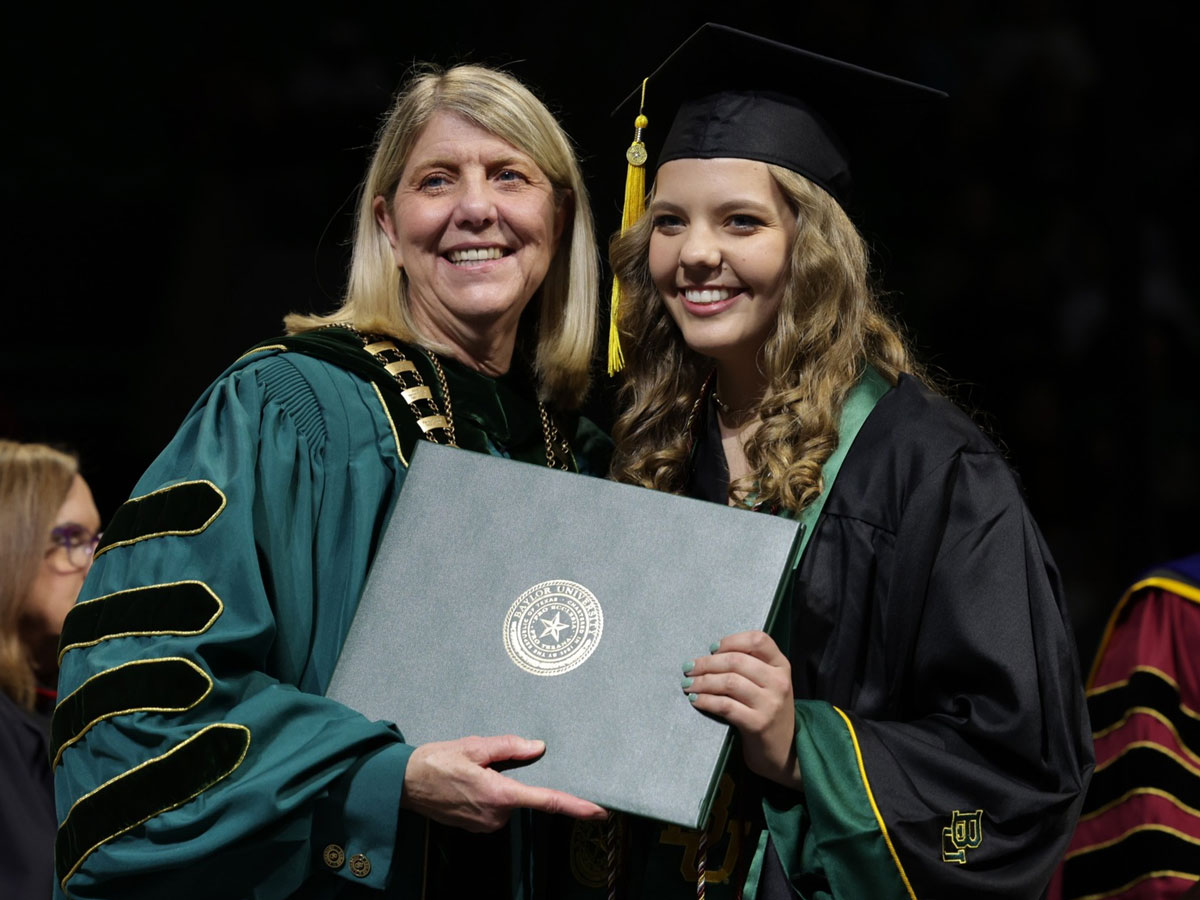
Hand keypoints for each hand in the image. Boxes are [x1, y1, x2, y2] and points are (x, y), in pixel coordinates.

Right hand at [401, 734, 608, 831]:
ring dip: (500, 785)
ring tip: (471, 772)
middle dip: (515, 777)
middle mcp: (496, 815)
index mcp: (500, 794)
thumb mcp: (474, 746)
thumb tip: (538, 747)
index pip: (547, 801)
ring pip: (510, 801)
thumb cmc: (436, 762)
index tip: (599, 811)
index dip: (576, 806)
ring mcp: (486, 824)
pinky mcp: (478, 827)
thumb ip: (509, 747)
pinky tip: (469, 783)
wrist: (402, 785)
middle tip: (486, 763)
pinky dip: (490, 794)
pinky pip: (496, 807)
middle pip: (525, 795)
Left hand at [683, 631, 802, 789]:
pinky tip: (695, 700)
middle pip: (736, 660)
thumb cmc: (768, 711)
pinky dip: (705, 700)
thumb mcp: (769, 684)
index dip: (731, 641)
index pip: (758, 640)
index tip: (712, 648)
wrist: (784, 751)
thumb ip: (750, 665)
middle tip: (688, 668)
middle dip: (706, 663)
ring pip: (729, 682)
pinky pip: (725, 705)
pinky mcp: (758, 723)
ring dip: (702, 681)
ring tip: (688, 684)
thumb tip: (711, 653)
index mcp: (781, 666)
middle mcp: (779, 682)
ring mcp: (770, 703)